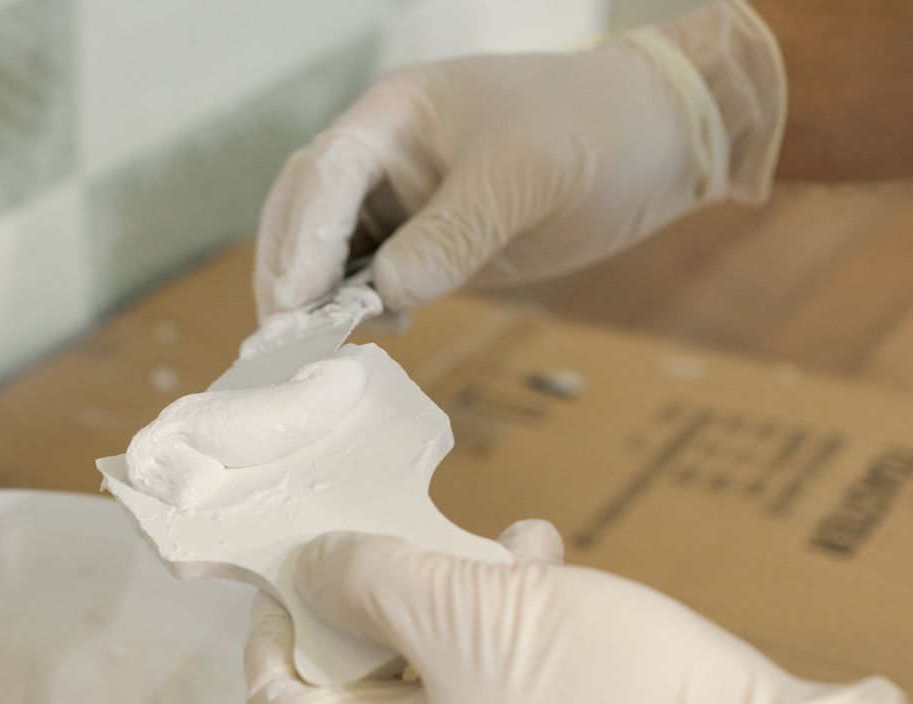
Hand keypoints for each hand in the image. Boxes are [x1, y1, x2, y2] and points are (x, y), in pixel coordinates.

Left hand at [244, 524, 912, 703]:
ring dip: (460, 598)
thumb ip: (370, 580)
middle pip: (364, 687)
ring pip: (443, 679)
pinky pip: (505, 694)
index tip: (290, 557)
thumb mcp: (467, 613)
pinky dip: (514, 628)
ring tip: (503, 543)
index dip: (277, 624)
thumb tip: (313, 566)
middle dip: (385, 596)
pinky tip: (546, 565)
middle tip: (402, 531)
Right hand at [254, 0, 785, 315]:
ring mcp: (397, 201)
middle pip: (302, 216)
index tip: (292, 303)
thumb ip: (454, 233)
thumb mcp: (526, 178)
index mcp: (394, 116)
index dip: (301, 240)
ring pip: (325, 254)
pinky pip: (367, 279)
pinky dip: (357, 310)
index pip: (325, 176)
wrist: (654, 142)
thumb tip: (385, 292)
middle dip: (287, 277)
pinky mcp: (420, 243)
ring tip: (322, 350)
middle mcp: (380, 157)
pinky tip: (380, 332)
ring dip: (315, 302)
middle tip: (285, 344)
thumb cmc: (595, 134)